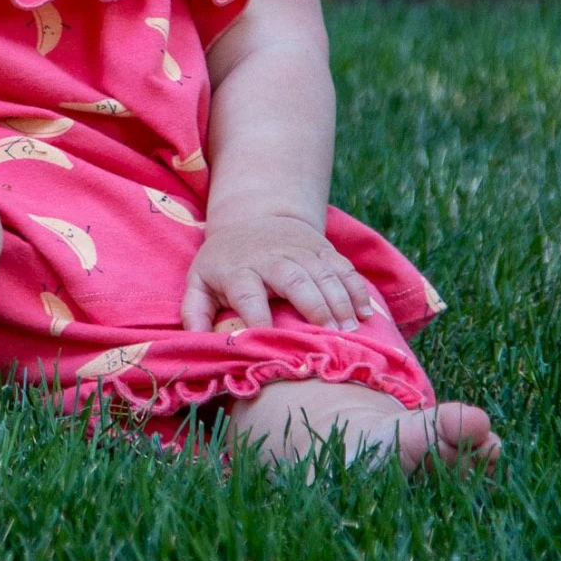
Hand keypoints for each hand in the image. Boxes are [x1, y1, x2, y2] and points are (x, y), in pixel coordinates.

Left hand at [180, 213, 379, 333]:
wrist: (253, 217)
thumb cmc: (226, 264)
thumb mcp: (200, 282)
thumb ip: (195, 313)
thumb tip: (196, 343)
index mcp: (238, 269)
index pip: (247, 294)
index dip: (257, 317)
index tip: (270, 342)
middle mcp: (271, 257)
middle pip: (294, 278)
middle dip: (313, 305)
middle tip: (331, 335)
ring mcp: (300, 250)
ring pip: (323, 272)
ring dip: (340, 300)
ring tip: (351, 329)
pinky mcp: (322, 248)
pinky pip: (343, 266)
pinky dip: (356, 288)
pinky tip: (365, 312)